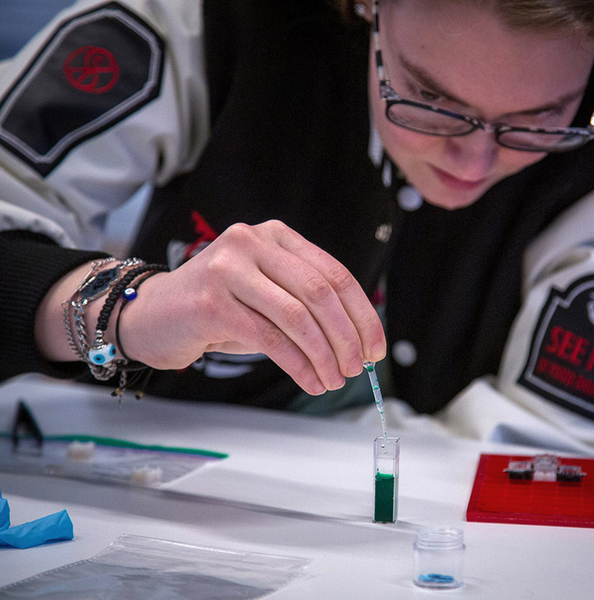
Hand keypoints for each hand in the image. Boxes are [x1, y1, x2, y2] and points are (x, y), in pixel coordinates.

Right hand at [118, 220, 385, 394]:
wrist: (152, 315)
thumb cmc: (219, 309)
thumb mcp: (268, 294)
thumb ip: (306, 303)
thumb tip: (359, 338)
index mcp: (276, 236)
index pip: (335, 274)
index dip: (362, 314)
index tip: (376, 347)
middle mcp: (253, 242)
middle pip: (321, 293)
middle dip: (347, 337)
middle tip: (358, 368)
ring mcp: (229, 268)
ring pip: (298, 317)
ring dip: (325, 355)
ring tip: (335, 380)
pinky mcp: (212, 302)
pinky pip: (271, 339)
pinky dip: (299, 366)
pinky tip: (311, 381)